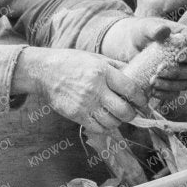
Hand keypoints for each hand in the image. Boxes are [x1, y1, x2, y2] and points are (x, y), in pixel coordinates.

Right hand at [20, 47, 147, 132]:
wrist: (44, 72)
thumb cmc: (72, 62)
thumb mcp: (96, 58)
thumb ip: (117, 66)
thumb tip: (137, 75)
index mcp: (102, 72)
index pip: (131, 90)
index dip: (141, 99)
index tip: (143, 101)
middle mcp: (95, 89)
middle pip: (124, 111)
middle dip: (132, 114)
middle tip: (132, 111)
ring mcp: (84, 104)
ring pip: (112, 122)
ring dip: (118, 121)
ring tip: (116, 115)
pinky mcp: (75, 114)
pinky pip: (98, 128)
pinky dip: (105, 127)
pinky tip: (104, 119)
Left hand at [102, 17, 186, 99]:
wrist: (127, 45)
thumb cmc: (141, 32)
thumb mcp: (146, 27)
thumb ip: (155, 28)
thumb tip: (164, 30)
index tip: (179, 58)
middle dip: (178, 72)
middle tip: (159, 70)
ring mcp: (180, 71)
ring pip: (186, 83)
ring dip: (171, 85)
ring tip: (152, 81)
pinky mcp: (170, 83)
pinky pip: (174, 92)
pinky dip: (165, 93)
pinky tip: (153, 90)